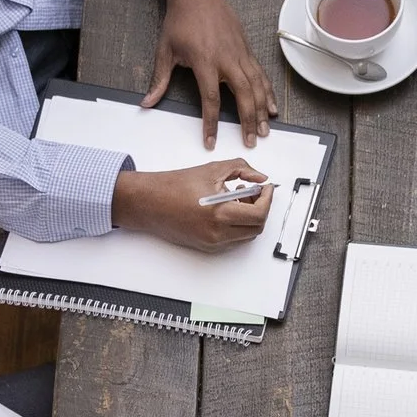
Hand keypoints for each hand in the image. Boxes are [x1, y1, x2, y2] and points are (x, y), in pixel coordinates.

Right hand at [110, 158, 275, 249]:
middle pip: (256, 228)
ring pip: (246, 235)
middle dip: (261, 209)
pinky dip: (237, 225)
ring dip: (249, 218)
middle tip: (254, 192)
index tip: (265, 188)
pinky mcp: (207, 246)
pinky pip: (233, 239)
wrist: (148, 202)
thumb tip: (260, 178)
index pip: (259, 214)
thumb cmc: (174, 185)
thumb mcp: (212, 169)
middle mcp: (217, 233)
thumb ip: (242, 169)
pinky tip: (227, 208)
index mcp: (219, 213)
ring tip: (238, 199)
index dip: (267, 199)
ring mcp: (212, 243)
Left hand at [148, 0, 278, 146]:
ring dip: (261, 109)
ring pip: (256, 86)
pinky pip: (260, 74)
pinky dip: (267, 91)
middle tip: (250, 141)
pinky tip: (270, 106)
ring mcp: (240, 54)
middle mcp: (226, 60)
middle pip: (243, 96)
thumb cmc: (180, 20)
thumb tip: (147, 102)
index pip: (211, 100)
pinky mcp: (247, 49)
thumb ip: (159, 80)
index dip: (211, 124)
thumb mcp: (165, 50)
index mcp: (205, 62)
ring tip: (264, 129)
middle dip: (247, 121)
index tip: (211, 141)